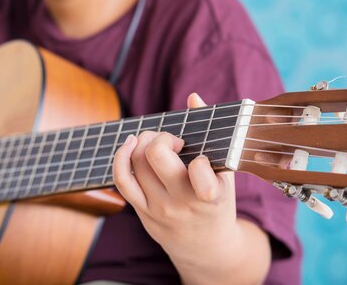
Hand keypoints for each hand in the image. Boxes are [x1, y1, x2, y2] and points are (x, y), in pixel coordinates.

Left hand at [113, 93, 237, 269]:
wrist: (206, 249)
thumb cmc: (218, 204)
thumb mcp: (225, 174)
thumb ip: (212, 134)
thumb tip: (193, 97)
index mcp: (210, 195)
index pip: (200, 172)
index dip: (199, 158)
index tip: (201, 159)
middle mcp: (181, 202)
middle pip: (156, 156)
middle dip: (162, 136)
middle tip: (172, 141)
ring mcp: (158, 208)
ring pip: (137, 162)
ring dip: (143, 141)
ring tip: (155, 141)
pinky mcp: (142, 211)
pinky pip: (122, 180)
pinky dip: (121, 156)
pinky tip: (131, 145)